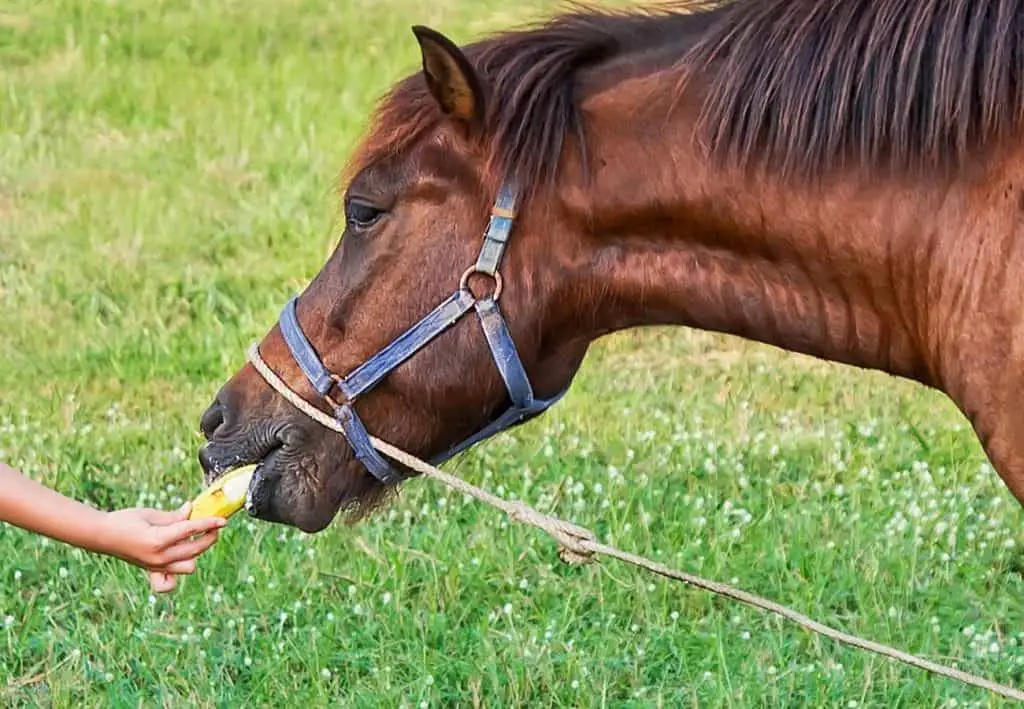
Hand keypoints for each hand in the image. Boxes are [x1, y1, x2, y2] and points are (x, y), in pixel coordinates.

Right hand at [98, 503, 225, 591]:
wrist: (101, 536)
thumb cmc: (124, 520)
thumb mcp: (151, 514)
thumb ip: (174, 516)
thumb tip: (192, 510)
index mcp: (158, 540)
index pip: (191, 531)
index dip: (209, 523)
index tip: (223, 520)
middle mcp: (159, 557)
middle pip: (195, 549)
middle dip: (209, 536)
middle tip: (214, 526)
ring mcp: (156, 567)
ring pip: (190, 565)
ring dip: (198, 552)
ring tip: (199, 537)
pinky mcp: (153, 570)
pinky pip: (172, 579)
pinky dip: (180, 570)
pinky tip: (182, 556)